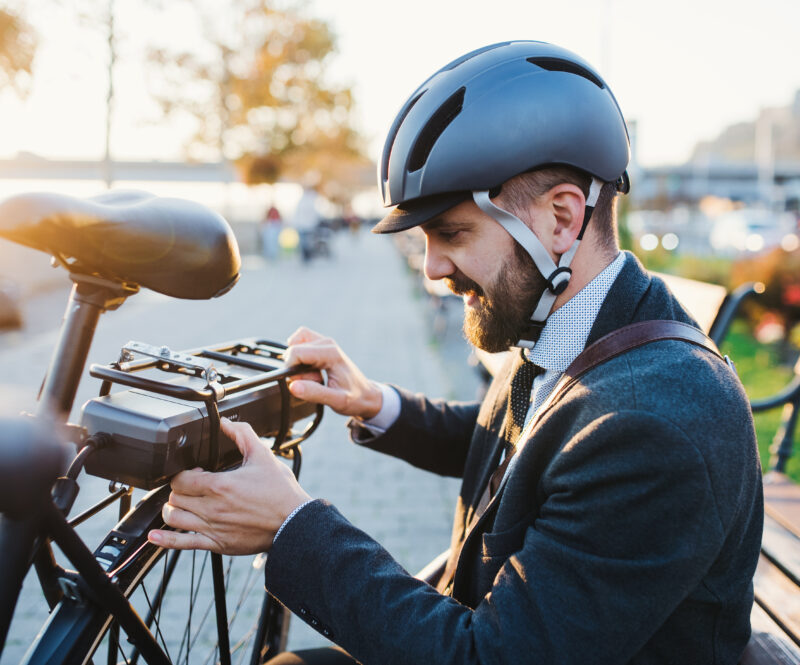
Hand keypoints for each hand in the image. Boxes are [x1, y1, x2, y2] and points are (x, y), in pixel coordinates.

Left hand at [147, 418, 310, 553]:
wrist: (293, 522)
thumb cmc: (280, 492)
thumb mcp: (263, 456)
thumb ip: (242, 435)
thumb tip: (226, 422)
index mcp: (220, 485)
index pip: (181, 479)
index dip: (183, 472)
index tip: (195, 471)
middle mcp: (213, 508)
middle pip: (175, 497)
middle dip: (180, 489)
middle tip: (191, 486)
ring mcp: (213, 528)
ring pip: (173, 518)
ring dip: (173, 509)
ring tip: (182, 504)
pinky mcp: (217, 544)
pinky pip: (183, 544)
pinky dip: (165, 540)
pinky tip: (155, 536)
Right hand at [284, 327, 382, 419]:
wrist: (366, 395)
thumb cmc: (355, 398)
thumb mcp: (336, 401)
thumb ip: (314, 393)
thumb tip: (293, 386)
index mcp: (331, 353)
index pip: (295, 352)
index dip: (293, 370)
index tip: (307, 382)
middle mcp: (327, 343)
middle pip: (293, 350)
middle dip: (297, 369)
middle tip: (316, 381)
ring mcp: (324, 342)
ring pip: (294, 344)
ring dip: (298, 362)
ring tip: (314, 376)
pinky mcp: (321, 346)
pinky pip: (300, 345)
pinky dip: (299, 358)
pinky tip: (311, 371)